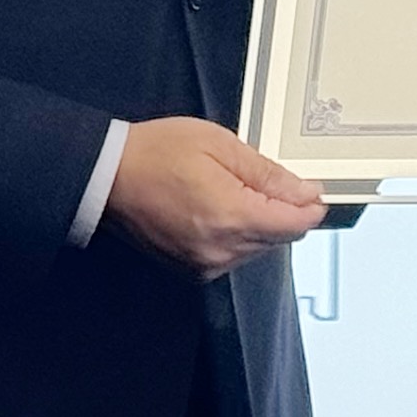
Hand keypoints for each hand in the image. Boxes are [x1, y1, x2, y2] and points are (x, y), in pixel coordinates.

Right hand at [104, 117, 328, 278]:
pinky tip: (216, 209)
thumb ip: (268, 174)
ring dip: (258, 223)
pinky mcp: (193, 271)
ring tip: (231, 190)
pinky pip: (234, 256)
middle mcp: (223, 251)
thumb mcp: (219, 145)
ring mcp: (207, 265)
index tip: (309, 188)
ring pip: (258, 248)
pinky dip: (236, 235)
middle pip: (280, 238)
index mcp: (232, 218)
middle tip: (260, 178)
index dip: (309, 204)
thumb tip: (307, 193)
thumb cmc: (159, 152)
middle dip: (281, 211)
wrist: (106, 177)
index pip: (295, 224)